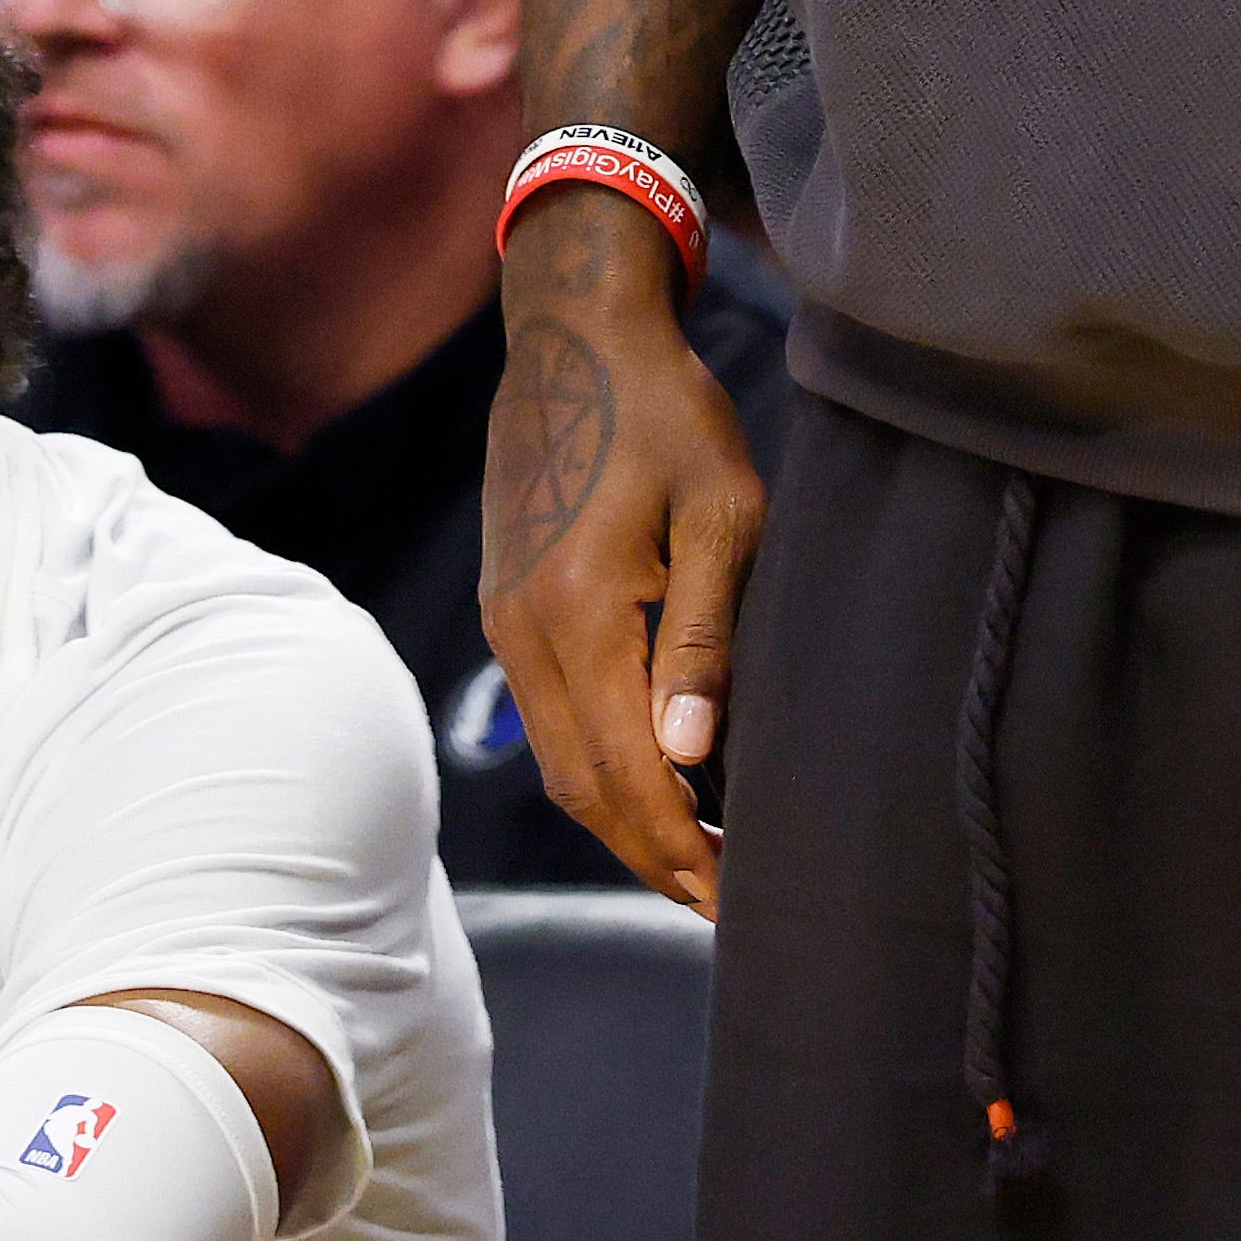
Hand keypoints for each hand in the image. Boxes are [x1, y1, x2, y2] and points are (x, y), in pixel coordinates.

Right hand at [477, 201, 762, 916]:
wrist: (576, 338)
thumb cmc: (670, 417)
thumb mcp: (721, 512)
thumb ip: (705, 635)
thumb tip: (691, 754)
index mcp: (578, 615)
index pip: (625, 774)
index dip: (679, 848)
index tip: (734, 899)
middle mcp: (525, 634)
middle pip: (582, 788)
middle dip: (652, 855)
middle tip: (724, 903)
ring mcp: (507, 624)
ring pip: (559, 762)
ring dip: (623, 819)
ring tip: (696, 857)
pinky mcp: (508, 608)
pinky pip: (549, 720)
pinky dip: (597, 769)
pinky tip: (653, 774)